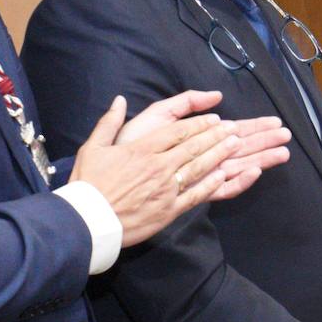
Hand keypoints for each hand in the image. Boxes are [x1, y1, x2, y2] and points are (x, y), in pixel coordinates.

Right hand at [71, 95, 239, 245]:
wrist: (86, 221)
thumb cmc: (87, 184)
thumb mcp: (92, 147)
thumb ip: (109, 122)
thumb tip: (119, 100)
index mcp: (142, 150)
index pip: (178, 131)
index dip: (199, 123)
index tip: (214, 118)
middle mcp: (158, 167)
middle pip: (193, 147)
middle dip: (216, 135)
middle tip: (234, 128)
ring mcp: (166, 189)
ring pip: (199, 167)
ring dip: (219, 154)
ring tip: (236, 144)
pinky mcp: (168, 210)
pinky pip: (195, 195)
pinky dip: (211, 184)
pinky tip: (224, 175)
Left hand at [114, 91, 291, 200]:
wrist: (112, 170)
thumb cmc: (132, 142)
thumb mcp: (159, 114)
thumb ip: (186, 103)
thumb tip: (216, 96)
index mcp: (196, 139)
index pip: (232, 131)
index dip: (254, 126)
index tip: (274, 121)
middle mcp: (201, 158)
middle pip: (240, 149)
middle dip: (264, 141)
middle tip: (286, 136)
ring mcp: (198, 176)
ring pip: (237, 167)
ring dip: (260, 158)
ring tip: (283, 152)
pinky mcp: (192, 193)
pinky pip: (221, 189)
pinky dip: (239, 181)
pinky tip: (254, 170)